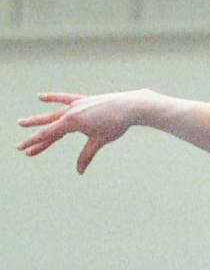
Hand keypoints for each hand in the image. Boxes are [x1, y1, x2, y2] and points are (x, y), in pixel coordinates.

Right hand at [17, 90, 145, 174]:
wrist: (129, 106)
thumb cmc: (115, 125)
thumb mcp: (99, 141)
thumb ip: (86, 156)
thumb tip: (80, 172)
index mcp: (71, 122)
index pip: (49, 135)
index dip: (35, 143)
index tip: (23, 150)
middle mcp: (70, 112)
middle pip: (48, 127)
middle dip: (34, 137)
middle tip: (20, 146)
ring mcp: (75, 105)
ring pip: (53, 114)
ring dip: (38, 120)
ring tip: (23, 123)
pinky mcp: (82, 100)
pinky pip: (64, 98)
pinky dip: (53, 98)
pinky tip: (41, 98)